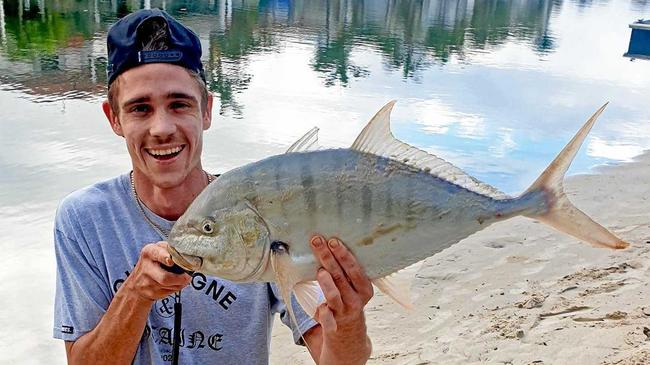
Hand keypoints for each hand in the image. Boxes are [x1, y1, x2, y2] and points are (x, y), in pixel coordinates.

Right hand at [122, 241, 191, 301]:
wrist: (137, 282)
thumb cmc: (153, 262)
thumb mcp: (157, 250)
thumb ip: (170, 248)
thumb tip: (186, 253)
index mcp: (149, 252)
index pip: (157, 254)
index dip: (164, 258)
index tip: (171, 261)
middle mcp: (146, 268)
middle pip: (165, 278)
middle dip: (181, 278)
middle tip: (189, 275)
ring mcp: (148, 283)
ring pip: (171, 286)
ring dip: (182, 282)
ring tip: (185, 277)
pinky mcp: (151, 293)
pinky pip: (171, 291)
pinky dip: (178, 287)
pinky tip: (178, 283)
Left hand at [309, 235, 372, 364]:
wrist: (348, 334)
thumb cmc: (348, 302)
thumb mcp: (353, 288)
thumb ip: (344, 272)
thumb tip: (328, 245)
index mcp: (365, 289)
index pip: (354, 268)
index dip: (343, 254)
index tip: (333, 240)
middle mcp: (356, 300)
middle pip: (341, 276)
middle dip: (328, 257)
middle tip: (317, 242)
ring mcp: (344, 312)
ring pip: (333, 295)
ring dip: (326, 282)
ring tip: (320, 270)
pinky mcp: (332, 324)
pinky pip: (325, 316)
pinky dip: (320, 310)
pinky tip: (317, 306)